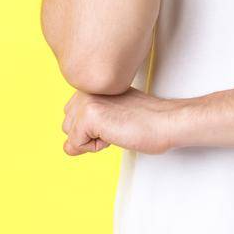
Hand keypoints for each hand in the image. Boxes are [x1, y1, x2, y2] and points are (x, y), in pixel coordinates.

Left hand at [62, 86, 186, 155]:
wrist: (166, 122)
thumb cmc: (147, 121)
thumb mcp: (113, 115)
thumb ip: (90, 122)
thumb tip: (67, 147)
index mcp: (93, 85)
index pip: (72, 116)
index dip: (94, 128)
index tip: (118, 120)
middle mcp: (87, 89)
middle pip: (67, 126)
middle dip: (89, 134)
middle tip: (118, 125)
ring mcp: (86, 100)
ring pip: (70, 136)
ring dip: (92, 141)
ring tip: (117, 128)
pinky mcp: (88, 115)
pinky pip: (76, 145)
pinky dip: (95, 148)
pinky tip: (115, 134)